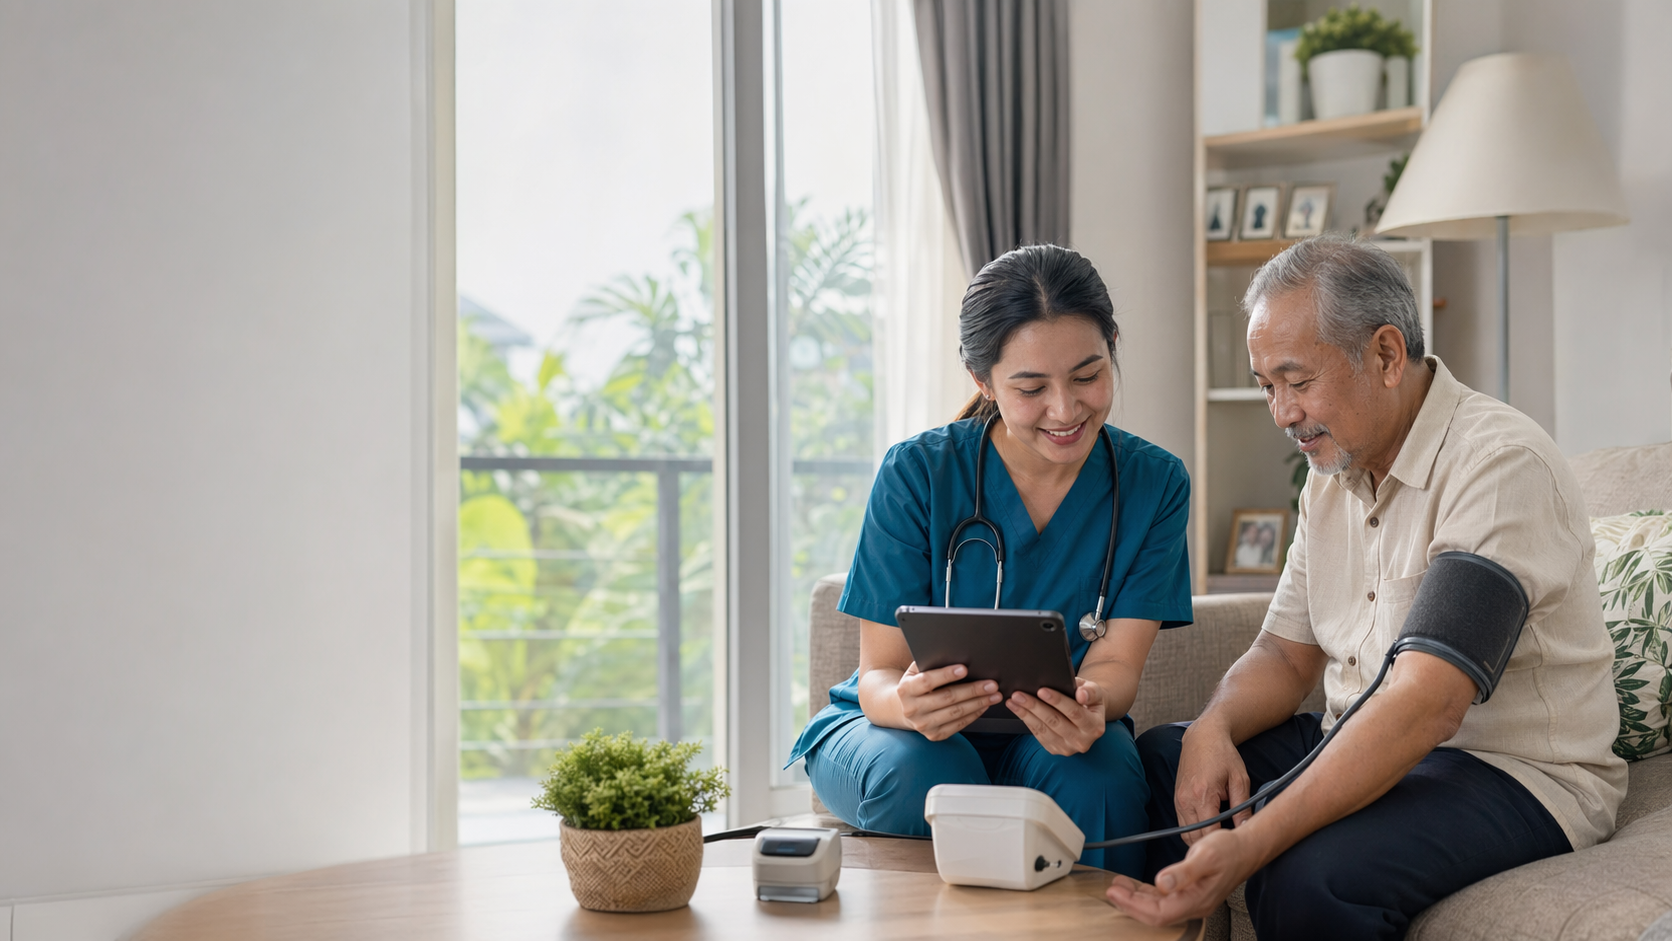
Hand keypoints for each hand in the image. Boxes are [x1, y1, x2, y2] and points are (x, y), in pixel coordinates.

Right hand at [896, 662, 1001, 740]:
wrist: (905, 709)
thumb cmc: (916, 684)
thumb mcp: (916, 671)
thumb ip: (930, 663)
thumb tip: (954, 653)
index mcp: (905, 689)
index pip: (927, 681)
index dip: (946, 675)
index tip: (965, 668)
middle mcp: (912, 709)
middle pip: (947, 698)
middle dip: (972, 690)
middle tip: (991, 684)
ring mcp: (923, 725)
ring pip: (956, 712)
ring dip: (978, 703)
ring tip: (994, 695)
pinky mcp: (934, 735)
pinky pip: (959, 725)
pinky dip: (974, 714)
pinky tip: (984, 705)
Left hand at [1005, 677, 1105, 755]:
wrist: (1087, 716)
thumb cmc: (1088, 699)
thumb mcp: (1095, 691)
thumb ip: (1090, 692)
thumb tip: (1081, 695)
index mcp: (1095, 726)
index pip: (1074, 712)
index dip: (1058, 701)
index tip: (1041, 690)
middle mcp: (1083, 741)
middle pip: (1055, 721)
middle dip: (1035, 706)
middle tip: (1018, 694)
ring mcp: (1068, 748)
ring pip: (1043, 729)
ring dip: (1025, 714)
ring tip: (1013, 700)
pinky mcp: (1055, 749)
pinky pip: (1038, 735)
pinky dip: (1026, 721)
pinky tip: (1017, 709)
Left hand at [1105, 827, 1262, 926]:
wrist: (1246, 848)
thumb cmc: (1228, 850)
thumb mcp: (1204, 855)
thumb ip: (1183, 872)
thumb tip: (1161, 884)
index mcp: (1197, 900)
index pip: (1159, 914)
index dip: (1134, 906)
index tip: (1116, 893)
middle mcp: (1194, 906)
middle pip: (1156, 916)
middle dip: (1131, 905)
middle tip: (1112, 890)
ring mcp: (1192, 902)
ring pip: (1159, 909)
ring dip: (1137, 900)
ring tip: (1119, 886)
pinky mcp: (1190, 895)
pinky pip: (1164, 901)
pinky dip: (1147, 895)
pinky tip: (1136, 886)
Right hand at [1175, 723, 1251, 845]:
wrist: (1203, 737)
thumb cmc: (1223, 755)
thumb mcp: (1240, 780)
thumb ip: (1243, 808)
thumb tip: (1246, 829)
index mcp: (1202, 795)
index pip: (1210, 832)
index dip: (1223, 842)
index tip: (1235, 843)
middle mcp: (1186, 800)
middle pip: (1195, 838)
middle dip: (1211, 845)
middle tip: (1229, 845)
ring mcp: (1178, 800)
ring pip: (1186, 835)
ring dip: (1201, 840)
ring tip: (1219, 839)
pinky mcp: (1176, 800)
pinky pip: (1182, 825)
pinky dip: (1194, 831)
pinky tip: (1209, 829)